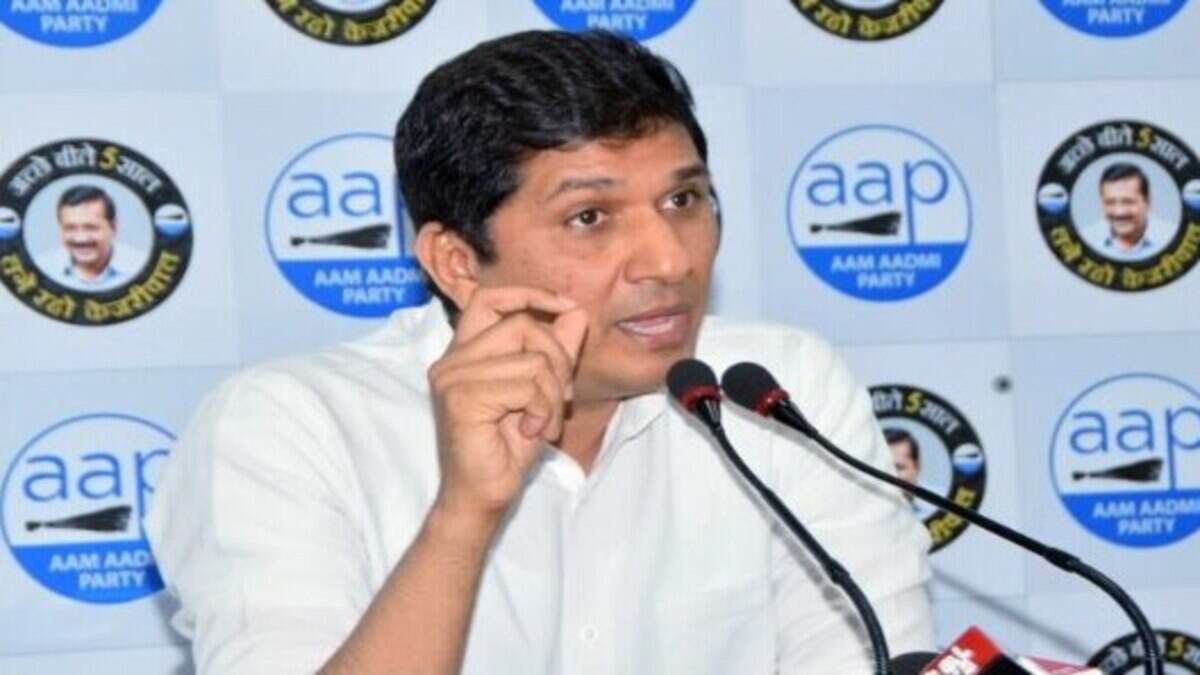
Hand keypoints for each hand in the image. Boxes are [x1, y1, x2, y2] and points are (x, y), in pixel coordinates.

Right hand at [427, 286, 588, 525]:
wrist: (483, 496)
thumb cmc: (507, 448)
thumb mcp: (541, 391)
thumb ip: (555, 351)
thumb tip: (576, 312)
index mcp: (465, 352)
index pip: (489, 297)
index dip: (529, 294)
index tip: (565, 307)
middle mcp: (451, 360)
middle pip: (522, 325)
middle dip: (558, 360)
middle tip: (561, 397)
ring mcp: (452, 378)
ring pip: (532, 359)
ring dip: (552, 395)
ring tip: (544, 423)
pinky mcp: (462, 398)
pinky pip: (527, 386)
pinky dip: (543, 410)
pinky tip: (531, 432)